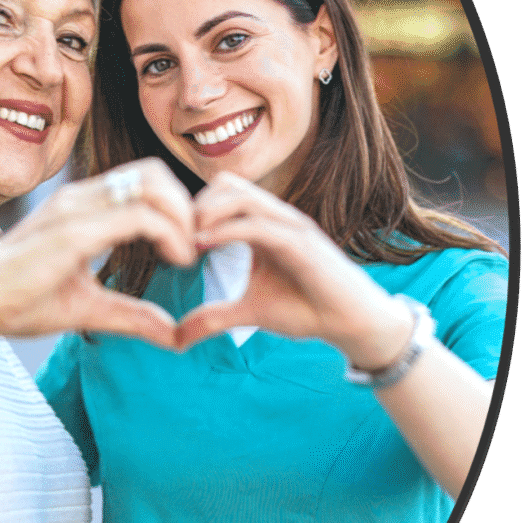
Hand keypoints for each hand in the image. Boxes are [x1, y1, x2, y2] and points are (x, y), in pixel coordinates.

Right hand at [0, 158, 196, 348]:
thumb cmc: (18, 302)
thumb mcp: (88, 307)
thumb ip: (131, 315)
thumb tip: (173, 335)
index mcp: (80, 207)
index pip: (142, 182)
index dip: (174, 208)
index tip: (185, 248)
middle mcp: (80, 198)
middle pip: (153, 172)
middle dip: (184, 205)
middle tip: (193, 246)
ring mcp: (77, 209)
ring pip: (152, 185)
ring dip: (182, 216)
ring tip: (187, 254)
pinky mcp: (75, 230)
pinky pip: (139, 215)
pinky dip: (170, 234)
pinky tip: (177, 261)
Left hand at [176, 172, 413, 365]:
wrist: (351, 323)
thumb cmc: (305, 309)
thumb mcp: (249, 312)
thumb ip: (213, 317)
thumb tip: (178, 338)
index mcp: (262, 224)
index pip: (221, 193)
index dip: (191, 210)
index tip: (171, 239)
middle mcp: (276, 217)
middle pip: (225, 184)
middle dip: (193, 205)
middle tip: (175, 239)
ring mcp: (289, 226)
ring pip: (239, 195)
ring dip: (205, 213)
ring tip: (186, 242)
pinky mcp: (301, 243)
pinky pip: (257, 225)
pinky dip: (225, 231)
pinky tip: (202, 247)